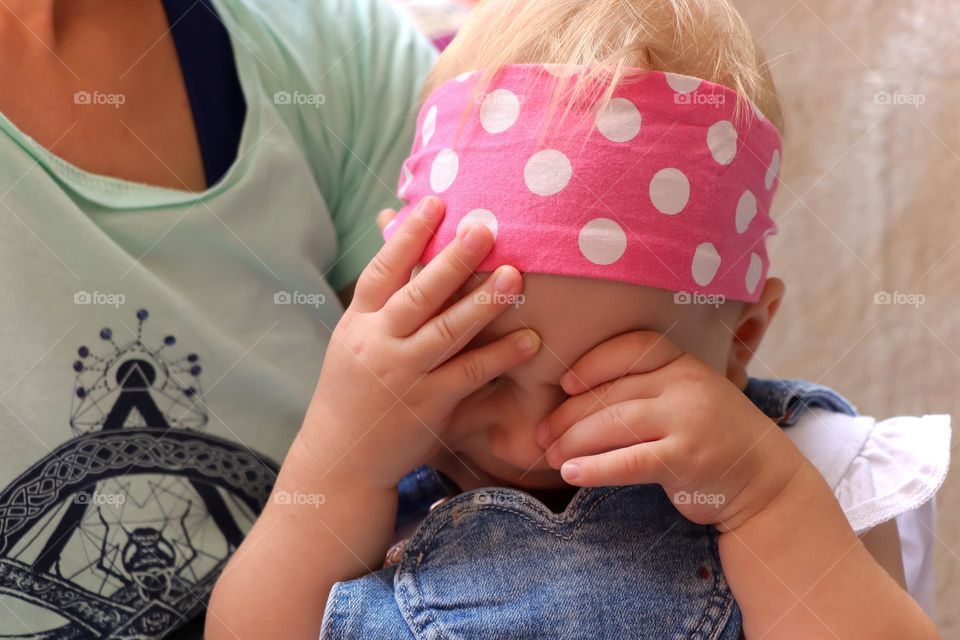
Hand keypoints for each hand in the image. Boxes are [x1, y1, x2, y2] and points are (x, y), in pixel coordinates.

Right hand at [298, 197, 541, 489]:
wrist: (341, 458)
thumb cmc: (354, 389)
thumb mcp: (354, 337)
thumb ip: (380, 292)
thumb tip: (391, 227)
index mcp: (359, 322)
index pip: (382, 270)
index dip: (408, 236)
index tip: (436, 203)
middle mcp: (378, 344)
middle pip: (418, 294)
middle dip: (452, 259)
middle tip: (484, 227)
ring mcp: (403, 375)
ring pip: (446, 331)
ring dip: (483, 302)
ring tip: (514, 273)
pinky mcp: (428, 405)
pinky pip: (469, 375)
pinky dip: (500, 357)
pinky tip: (530, 340)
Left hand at [537, 331, 805, 529]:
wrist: (763, 480)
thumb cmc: (708, 435)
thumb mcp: (684, 396)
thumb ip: (645, 386)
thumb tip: (572, 389)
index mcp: (684, 362)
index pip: (632, 348)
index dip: (593, 363)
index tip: (564, 384)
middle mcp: (687, 384)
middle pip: (613, 392)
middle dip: (569, 415)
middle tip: (541, 435)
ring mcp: (689, 420)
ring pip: (615, 424)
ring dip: (574, 441)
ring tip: (550, 455)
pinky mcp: (687, 458)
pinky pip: (629, 460)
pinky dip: (595, 468)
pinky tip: (572, 473)